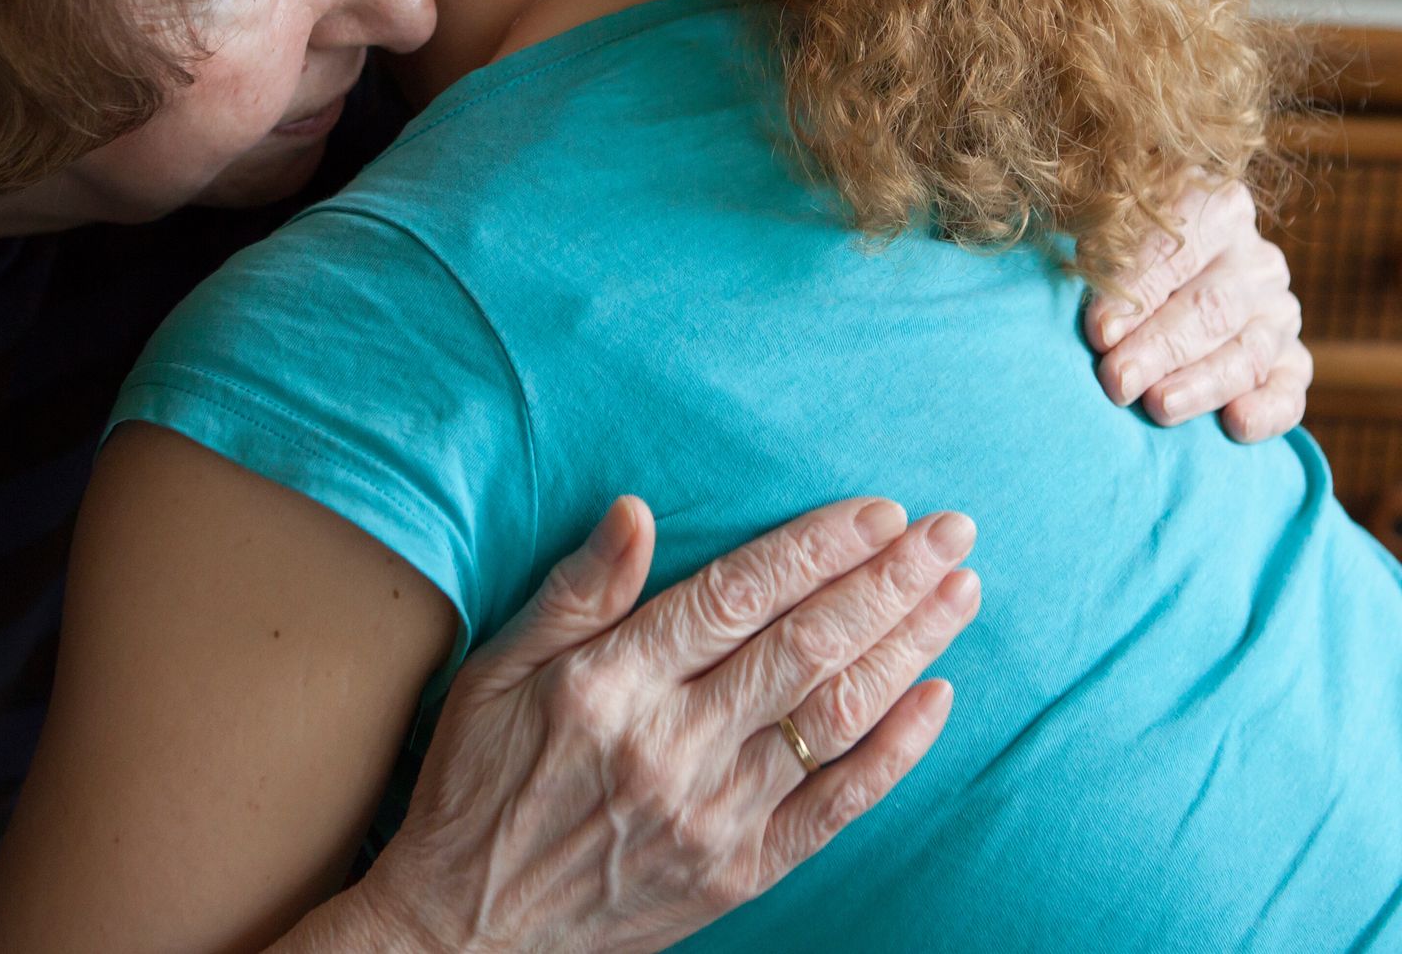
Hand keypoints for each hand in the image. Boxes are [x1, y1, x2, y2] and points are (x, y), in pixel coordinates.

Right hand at [346, 494, 975, 953]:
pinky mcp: (739, 872)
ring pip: (833, 717)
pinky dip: (896, 751)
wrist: (463, 931)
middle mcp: (670, 746)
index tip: (878, 512)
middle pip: (806, 646)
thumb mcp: (495, 674)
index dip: (816, 548)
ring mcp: (712, 815)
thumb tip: (636, 511)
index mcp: (609, 684)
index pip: (736, 596)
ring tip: (960, 594)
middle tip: (950, 532)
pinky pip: (837, 806)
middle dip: (889, 582)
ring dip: (908, 649)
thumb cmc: (475, 787)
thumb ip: (575, 593)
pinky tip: (937, 698)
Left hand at [1085, 174, 1309, 441]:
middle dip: (1160, 348)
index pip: (1178, 251)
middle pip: (1212, 308)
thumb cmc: (1115, 251)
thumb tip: (1099, 324)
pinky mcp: (1289, 362)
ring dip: (1202, 383)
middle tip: (1117, 380)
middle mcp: (1256, 262)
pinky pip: (1289, 389)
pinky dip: (1269, 410)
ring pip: (1247, 352)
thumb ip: (1102, 257)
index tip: (1099, 333)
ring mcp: (1278, 314)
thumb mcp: (1101, 231)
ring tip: (1158, 406)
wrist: (1158, 284)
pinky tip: (1236, 424)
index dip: (1138, 293)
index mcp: (1217, 211)